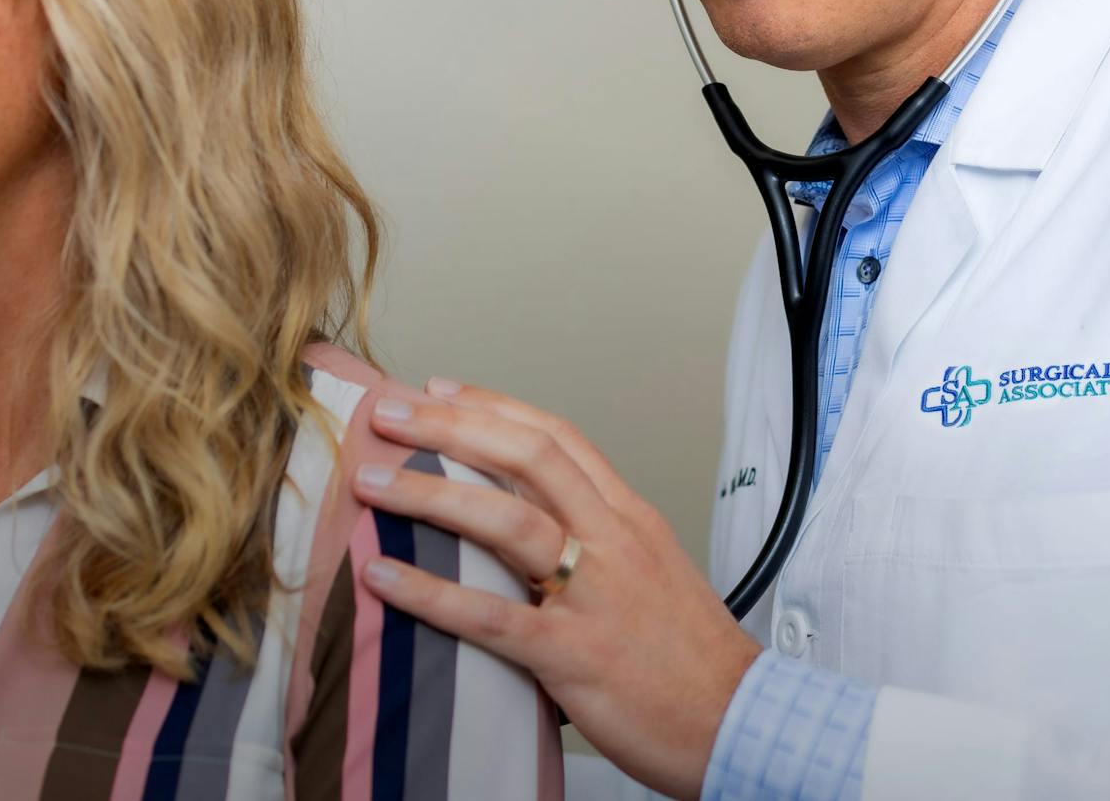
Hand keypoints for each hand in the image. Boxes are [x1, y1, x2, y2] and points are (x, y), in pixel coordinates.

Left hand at [354, 379, 762, 800]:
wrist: (738, 721)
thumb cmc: (692, 658)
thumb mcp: (651, 574)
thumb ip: (595, 544)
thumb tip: (526, 529)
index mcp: (629, 519)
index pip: (558, 438)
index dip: (493, 406)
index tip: (440, 389)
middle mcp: (611, 542)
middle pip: (526, 457)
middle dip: (450, 426)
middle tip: (389, 413)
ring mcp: (593, 595)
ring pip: (504, 521)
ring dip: (429, 493)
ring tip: (371, 480)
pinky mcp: (573, 654)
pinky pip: (489, 615)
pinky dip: (429, 593)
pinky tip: (382, 577)